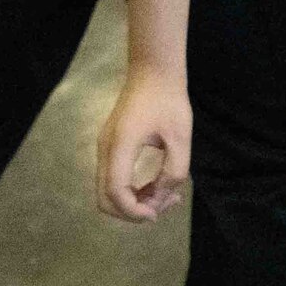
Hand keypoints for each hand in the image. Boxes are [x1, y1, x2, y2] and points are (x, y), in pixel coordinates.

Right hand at [96, 64, 190, 223]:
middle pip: (105, 198)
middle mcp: (106, 149)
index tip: (157, 214)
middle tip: (164, 205)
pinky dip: (133, 189)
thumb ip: (174, 171)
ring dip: (135, 201)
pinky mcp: (111, 146)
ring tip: (168, 196)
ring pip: (109, 191)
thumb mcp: (180, 137)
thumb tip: (162, 197)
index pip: (115, 193)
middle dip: (133, 211)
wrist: (153, 71)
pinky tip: (158, 185)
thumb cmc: (169, 99)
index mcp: (120, 145)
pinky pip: (114, 178)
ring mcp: (105, 147)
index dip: (134, 211)